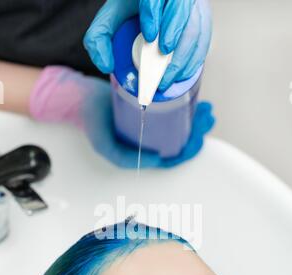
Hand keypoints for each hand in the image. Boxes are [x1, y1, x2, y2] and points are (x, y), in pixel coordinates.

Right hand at [29, 66, 214, 168]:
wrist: (82, 98)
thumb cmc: (93, 122)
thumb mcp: (106, 146)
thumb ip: (125, 158)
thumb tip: (158, 160)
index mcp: (143, 152)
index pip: (172, 157)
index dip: (189, 150)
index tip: (199, 138)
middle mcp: (150, 140)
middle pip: (181, 140)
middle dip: (198, 130)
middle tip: (208, 118)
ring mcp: (152, 124)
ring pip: (180, 126)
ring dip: (196, 119)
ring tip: (207, 109)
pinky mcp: (151, 107)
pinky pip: (174, 110)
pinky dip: (187, 106)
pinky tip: (196, 98)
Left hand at [84, 0, 211, 90]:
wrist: (151, 8)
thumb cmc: (132, 12)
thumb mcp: (110, 19)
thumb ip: (99, 39)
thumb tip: (107, 64)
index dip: (155, 13)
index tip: (150, 35)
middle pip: (181, 10)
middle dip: (173, 37)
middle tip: (162, 58)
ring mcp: (191, 7)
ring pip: (195, 28)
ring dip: (183, 57)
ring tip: (167, 78)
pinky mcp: (201, 21)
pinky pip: (204, 41)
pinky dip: (193, 61)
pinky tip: (181, 75)